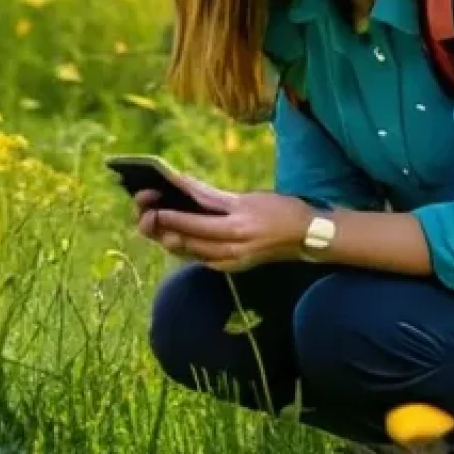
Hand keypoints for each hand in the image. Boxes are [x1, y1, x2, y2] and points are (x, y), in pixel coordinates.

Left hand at [137, 169, 314, 273]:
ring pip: (191, 253)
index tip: (153, 208)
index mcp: (237, 225)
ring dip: (170, 239)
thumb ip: (216, 197)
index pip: (196, 221)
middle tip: (145, 217)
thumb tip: (184, 187)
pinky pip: (202, 259)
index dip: (172, 216)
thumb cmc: (280, 210)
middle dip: (163, 229)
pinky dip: (186, 248)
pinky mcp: (233, 267)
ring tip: (154, 226)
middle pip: (189, 241)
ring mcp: (232, 260)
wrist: (307, 237)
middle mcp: (233, 247)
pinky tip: (175, 237)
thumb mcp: (249, 198)